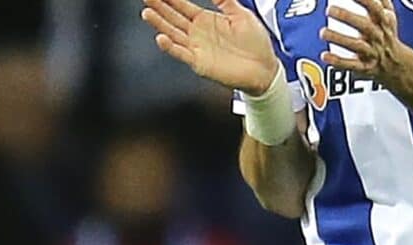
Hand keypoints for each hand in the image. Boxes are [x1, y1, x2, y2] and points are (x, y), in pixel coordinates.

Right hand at [142, 0, 279, 95]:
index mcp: (205, 19)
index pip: (181, 5)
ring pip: (173, 33)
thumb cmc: (256, 43)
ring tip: (147, 12)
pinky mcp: (200, 63)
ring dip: (159, 24)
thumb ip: (225, 0)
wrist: (265, 69)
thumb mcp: (241, 14)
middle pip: (172, 17)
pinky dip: (171, 47)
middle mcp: (197, 33)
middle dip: (158, 6)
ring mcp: (197, 48)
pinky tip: (161, 37)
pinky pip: (182, 54)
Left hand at [319, 0, 412, 87]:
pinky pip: (352, 65)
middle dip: (347, 16)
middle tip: (329, 10)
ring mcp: (372, 52)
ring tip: (323, 33)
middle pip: (365, 26)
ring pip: (356, 46)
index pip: (375, 8)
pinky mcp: (365, 67)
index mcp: (384, 21)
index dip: (364, 0)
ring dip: (339, 39)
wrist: (396, 64)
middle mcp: (378, 36)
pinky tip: (325, 56)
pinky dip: (338, 62)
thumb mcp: (389, 15)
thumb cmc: (387, 35)